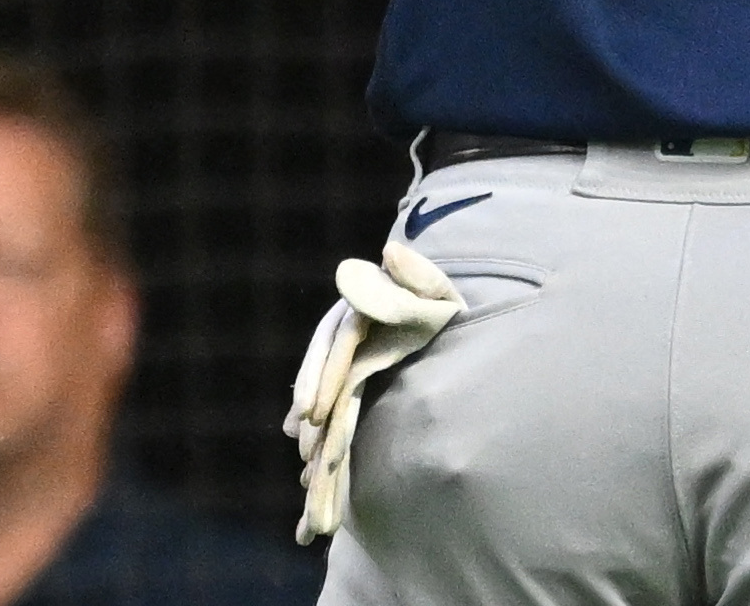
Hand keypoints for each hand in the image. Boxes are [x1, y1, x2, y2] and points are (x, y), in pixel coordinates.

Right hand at [287, 243, 462, 544]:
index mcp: (353, 324)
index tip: (310, 415)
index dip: (319, 380)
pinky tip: (311, 496)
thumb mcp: (435, 289)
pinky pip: (335, 440)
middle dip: (316, 436)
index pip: (334, 352)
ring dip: (317, 462)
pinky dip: (322, 469)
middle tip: (310, 465)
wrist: (437, 326)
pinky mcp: (352, 409)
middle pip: (323, 397)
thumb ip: (415, 275)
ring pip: (325, 426)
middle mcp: (340, 357)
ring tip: (310, 495)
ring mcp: (343, 386)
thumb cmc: (440, 305)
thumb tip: (389, 253)